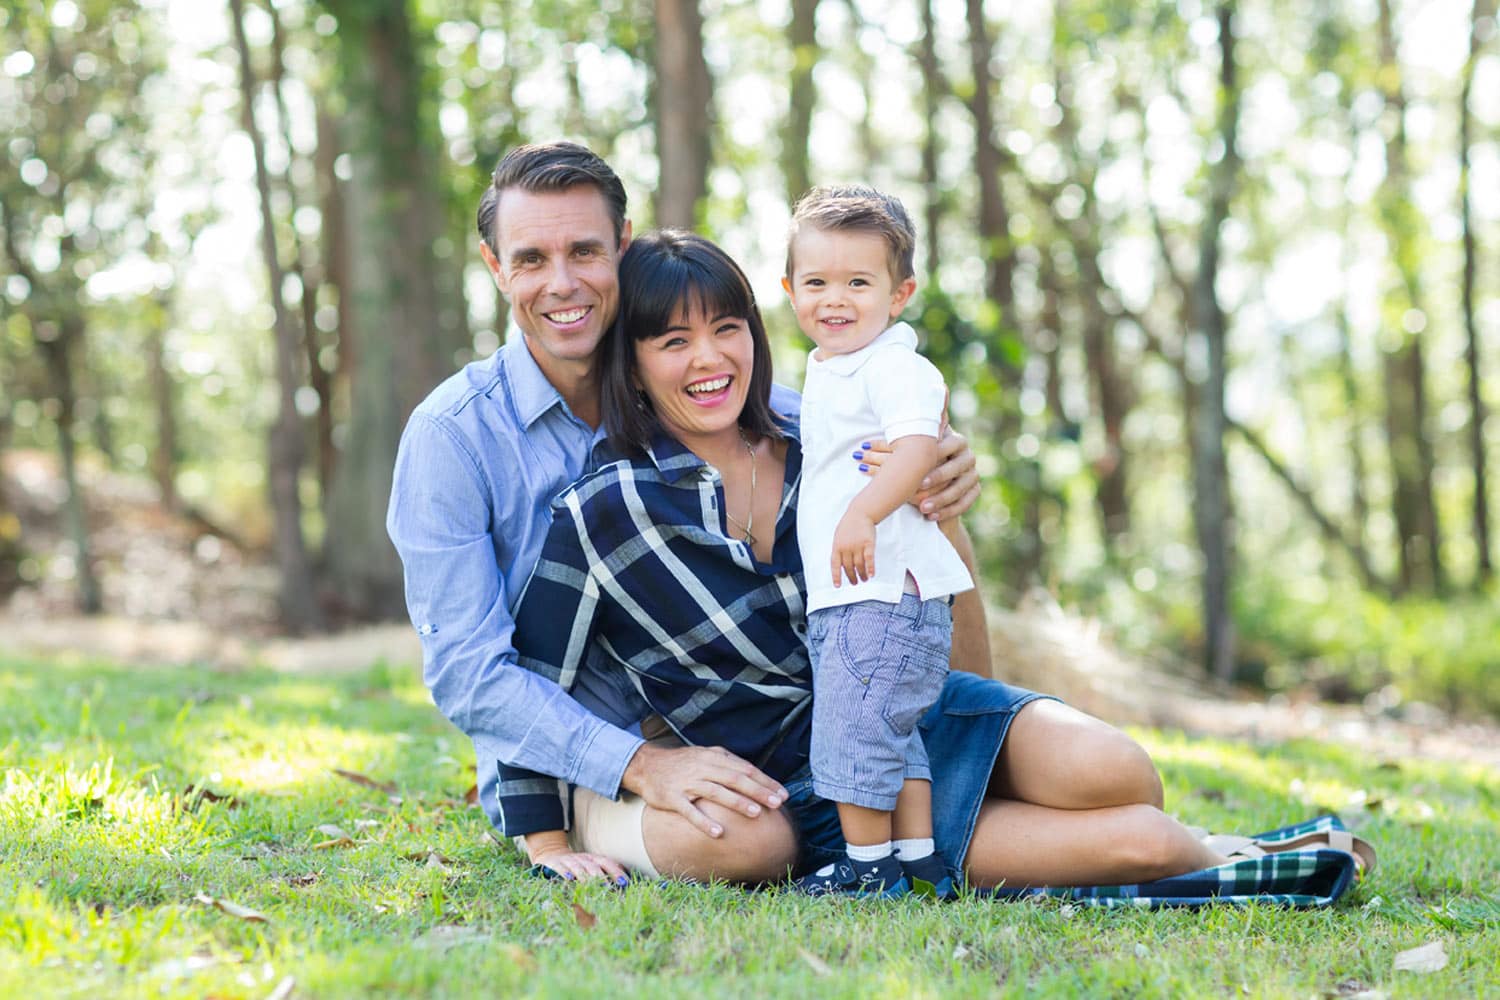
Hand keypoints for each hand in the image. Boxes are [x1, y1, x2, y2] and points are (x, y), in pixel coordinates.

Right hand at [528, 844, 630, 883]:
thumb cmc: (577, 866)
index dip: (616, 872)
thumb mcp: (591, 867)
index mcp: (593, 859)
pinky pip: (561, 868)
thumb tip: (624, 883)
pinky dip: (564, 872)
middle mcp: (583, 859)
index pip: (607, 863)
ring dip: (585, 876)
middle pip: (594, 866)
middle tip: (608, 887)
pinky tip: (568, 879)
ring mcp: (569, 861)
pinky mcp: (556, 864)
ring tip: (591, 885)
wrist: (552, 854)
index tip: (624, 883)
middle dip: (602, 876)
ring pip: (578, 867)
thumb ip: (605, 873)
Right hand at [620, 743, 786, 838]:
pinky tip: (718, 833)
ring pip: (716, 792)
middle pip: (735, 778)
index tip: (783, 793)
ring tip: (756, 813)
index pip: (745, 768)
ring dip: (737, 802)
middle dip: (759, 791)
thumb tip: (755, 776)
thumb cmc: (682, 763)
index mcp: (713, 757)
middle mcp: (703, 768)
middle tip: (778, 803)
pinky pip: (690, 811)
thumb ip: (727, 764)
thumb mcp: (705, 756)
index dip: (765, 781)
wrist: (646, 764)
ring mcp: (687, 782)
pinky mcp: (672, 797)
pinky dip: (704, 822)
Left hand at [831, 509, 875, 585]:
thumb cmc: (849, 525)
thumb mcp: (838, 536)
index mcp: (837, 546)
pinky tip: (872, 574)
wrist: (860, 512)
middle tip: (855, 582)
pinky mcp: (868, 543)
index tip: (837, 585)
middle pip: (848, 567)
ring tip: (864, 579)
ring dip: (862, 574)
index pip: (835, 565)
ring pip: (859, 565)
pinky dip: (870, 568)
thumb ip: (839, 550)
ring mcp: (857, 546)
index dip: (836, 576)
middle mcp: (846, 548)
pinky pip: (869, 559)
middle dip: (852, 577)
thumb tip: (840, 564)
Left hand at [854, 427, 979, 521]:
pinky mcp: (975, 492)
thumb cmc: (915, 474)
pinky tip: (929, 515)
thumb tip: (860, 448)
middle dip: (935, 475)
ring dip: (940, 497)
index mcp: (951, 439)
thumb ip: (892, 452)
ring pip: (959, 486)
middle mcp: (966, 454)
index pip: (940, 443)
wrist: (937, 499)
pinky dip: (946, 509)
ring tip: (922, 506)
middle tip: (919, 485)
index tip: (910, 464)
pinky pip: (964, 502)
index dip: (925, 453)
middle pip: (954, 464)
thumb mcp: (906, 462)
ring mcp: (973, 474)